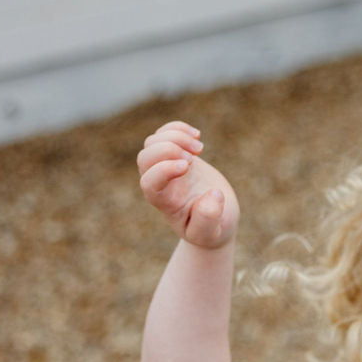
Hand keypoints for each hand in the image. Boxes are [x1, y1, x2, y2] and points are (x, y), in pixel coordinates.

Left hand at [138, 121, 239, 247]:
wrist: (216, 218)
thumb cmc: (211, 230)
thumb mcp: (211, 233)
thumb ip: (209, 220)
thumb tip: (213, 194)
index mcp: (164, 202)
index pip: (149, 182)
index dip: (163, 170)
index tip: (188, 167)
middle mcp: (159, 182)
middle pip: (145, 158)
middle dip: (167, 149)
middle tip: (193, 158)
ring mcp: (165, 166)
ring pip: (153, 141)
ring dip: (176, 137)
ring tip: (200, 148)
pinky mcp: (176, 155)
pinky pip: (165, 133)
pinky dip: (178, 128)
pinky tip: (197, 136)